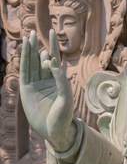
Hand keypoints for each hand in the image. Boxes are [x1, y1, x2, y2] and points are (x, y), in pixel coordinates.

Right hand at [20, 30, 74, 151]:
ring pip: (32, 64)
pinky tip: (24, 50)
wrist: (55, 131)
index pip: (55, 58)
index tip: (51, 31)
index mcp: (58, 79)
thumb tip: (53, 60)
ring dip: (30, 50)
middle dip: (38, 47)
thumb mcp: (65, 94)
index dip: (53, 45)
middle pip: (41, 59)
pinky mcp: (26, 90)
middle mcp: (46, 80)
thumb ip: (60, 77)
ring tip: (28, 36)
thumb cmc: (64, 114)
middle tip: (34, 35)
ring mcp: (36, 84)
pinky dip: (24, 61)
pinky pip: (24, 73)